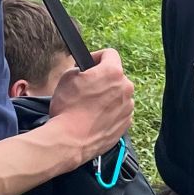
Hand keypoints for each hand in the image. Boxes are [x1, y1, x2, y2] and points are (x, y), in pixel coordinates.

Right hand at [44, 49, 135, 163]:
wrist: (70, 140)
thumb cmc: (67, 109)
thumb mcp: (67, 78)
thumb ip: (80, 69)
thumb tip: (83, 71)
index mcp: (112, 72)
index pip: (110, 54)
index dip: (96, 57)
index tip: (89, 64)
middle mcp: (125, 88)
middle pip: (116, 76)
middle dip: (102, 79)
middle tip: (87, 88)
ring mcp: (127, 107)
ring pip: (118, 95)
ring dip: (107, 97)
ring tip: (90, 106)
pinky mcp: (126, 123)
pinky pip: (119, 112)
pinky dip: (110, 113)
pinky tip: (95, 118)